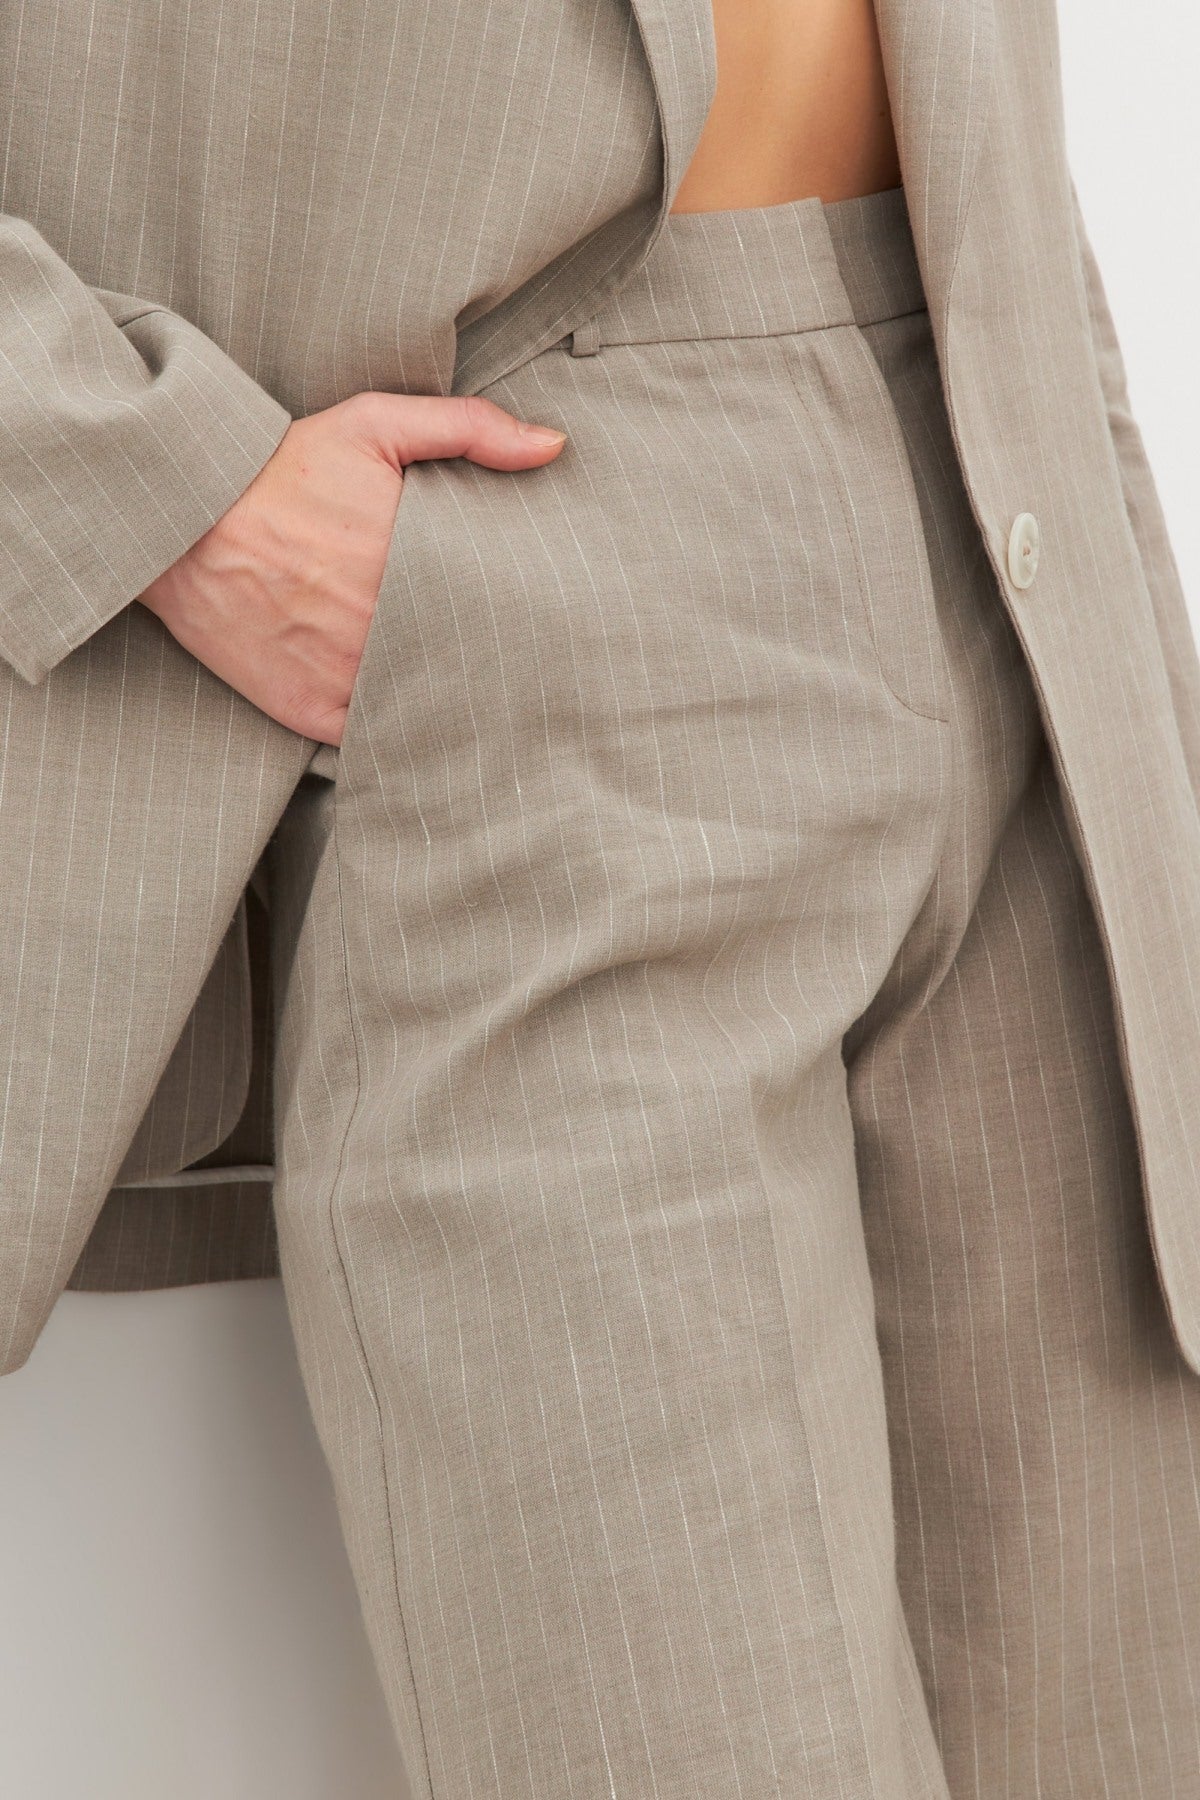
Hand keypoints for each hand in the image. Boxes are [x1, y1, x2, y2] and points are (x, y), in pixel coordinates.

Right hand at [136, 391, 566, 744]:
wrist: (180, 519)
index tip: (533, 606)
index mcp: (409, 561)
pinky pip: (373, 735)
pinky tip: (418, 715)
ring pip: (424, 702)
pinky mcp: (310, 710)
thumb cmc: (282, 468)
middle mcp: (381, 627)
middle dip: (488, 655)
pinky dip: (395, 728)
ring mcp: (346, 676)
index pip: (492, 603)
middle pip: (464, 657)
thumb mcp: (374, 425)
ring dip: (449, 697)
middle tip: (519, 656)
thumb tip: (553, 447)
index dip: (516, 609)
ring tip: (479, 691)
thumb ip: (470, 429)